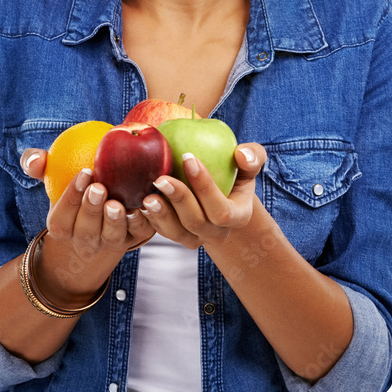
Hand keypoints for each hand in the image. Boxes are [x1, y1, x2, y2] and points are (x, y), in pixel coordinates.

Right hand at [20, 149, 154, 303]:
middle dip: (91, 211)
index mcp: (63, 227)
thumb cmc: (74, 188)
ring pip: (111, 237)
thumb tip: (35, 159)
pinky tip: (144, 204)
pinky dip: (142, 221)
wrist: (102, 212)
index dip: (71, 199)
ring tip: (117, 204)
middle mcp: (86, 241)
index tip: (84, 173)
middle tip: (99, 188)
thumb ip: (38, 164)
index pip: (61, 219)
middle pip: (86, 232)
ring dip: (114, 222)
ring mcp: (110, 242)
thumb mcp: (54, 177)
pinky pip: (139, 234)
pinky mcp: (136, 238)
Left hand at [141, 143, 266, 249]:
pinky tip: (138, 201)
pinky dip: (149, 218)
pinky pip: (162, 231)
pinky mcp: (176, 235)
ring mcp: (195, 237)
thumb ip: (253, 156)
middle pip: (196, 222)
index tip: (188, 157)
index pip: (221, 209)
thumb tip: (241, 154)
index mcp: (238, 216)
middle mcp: (217, 232)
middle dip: (179, 200)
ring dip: (161, 215)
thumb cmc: (235, 170)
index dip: (205, 186)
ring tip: (147, 196)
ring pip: (176, 233)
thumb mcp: (250, 161)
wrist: (222, 192)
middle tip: (161, 178)